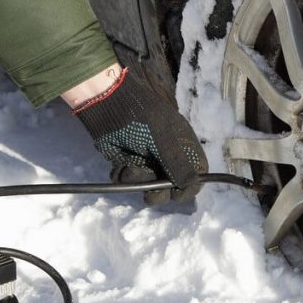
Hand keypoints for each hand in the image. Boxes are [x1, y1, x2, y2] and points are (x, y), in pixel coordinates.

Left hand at [72, 67, 206, 203]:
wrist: (106, 107)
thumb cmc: (140, 117)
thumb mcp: (162, 138)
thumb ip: (176, 163)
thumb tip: (192, 183)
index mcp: (182, 145)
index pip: (196, 172)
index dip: (189, 186)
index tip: (177, 195)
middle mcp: (167, 155)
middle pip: (172, 185)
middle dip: (160, 192)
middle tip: (150, 195)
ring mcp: (147, 160)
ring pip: (149, 185)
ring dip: (138, 181)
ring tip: (129, 167)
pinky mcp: (128, 163)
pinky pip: (129, 181)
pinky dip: (123, 176)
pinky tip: (119, 165)